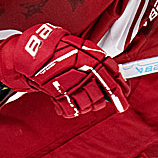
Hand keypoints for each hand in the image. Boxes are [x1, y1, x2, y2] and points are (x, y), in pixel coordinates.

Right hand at [0, 23, 129, 117]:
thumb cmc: (58, 49)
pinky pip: (73, 110)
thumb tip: (115, 78)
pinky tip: (65, 102)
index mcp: (94, 57)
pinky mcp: (60, 93)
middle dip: (102, 100)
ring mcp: (74, 82)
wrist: (34, 52)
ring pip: (90, 104)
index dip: (121, 91)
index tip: (123, 99)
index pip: (115, 77)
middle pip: (103, 94)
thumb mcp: (82, 47)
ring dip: (86, 105)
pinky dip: (70, 110)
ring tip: (78, 98)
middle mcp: (86, 70)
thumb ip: (99, 61)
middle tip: (98, 100)